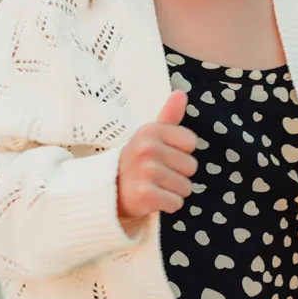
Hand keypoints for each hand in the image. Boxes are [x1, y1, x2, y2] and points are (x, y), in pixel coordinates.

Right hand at [116, 91, 198, 223]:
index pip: (191, 142)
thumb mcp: (149, 136)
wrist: (106, 190)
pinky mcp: (146, 194)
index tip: (163, 156)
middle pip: (191, 166)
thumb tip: (181, 93)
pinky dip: (167, 206)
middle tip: (156, 175)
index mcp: (151, 131)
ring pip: (186, 187)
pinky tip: (152, 200)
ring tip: (153, 186)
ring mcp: (146, 171)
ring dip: (172, 191)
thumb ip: (168, 116)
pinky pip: (176, 203)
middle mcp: (148, 148)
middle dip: (178, 174)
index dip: (180, 152)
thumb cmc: (135, 162)